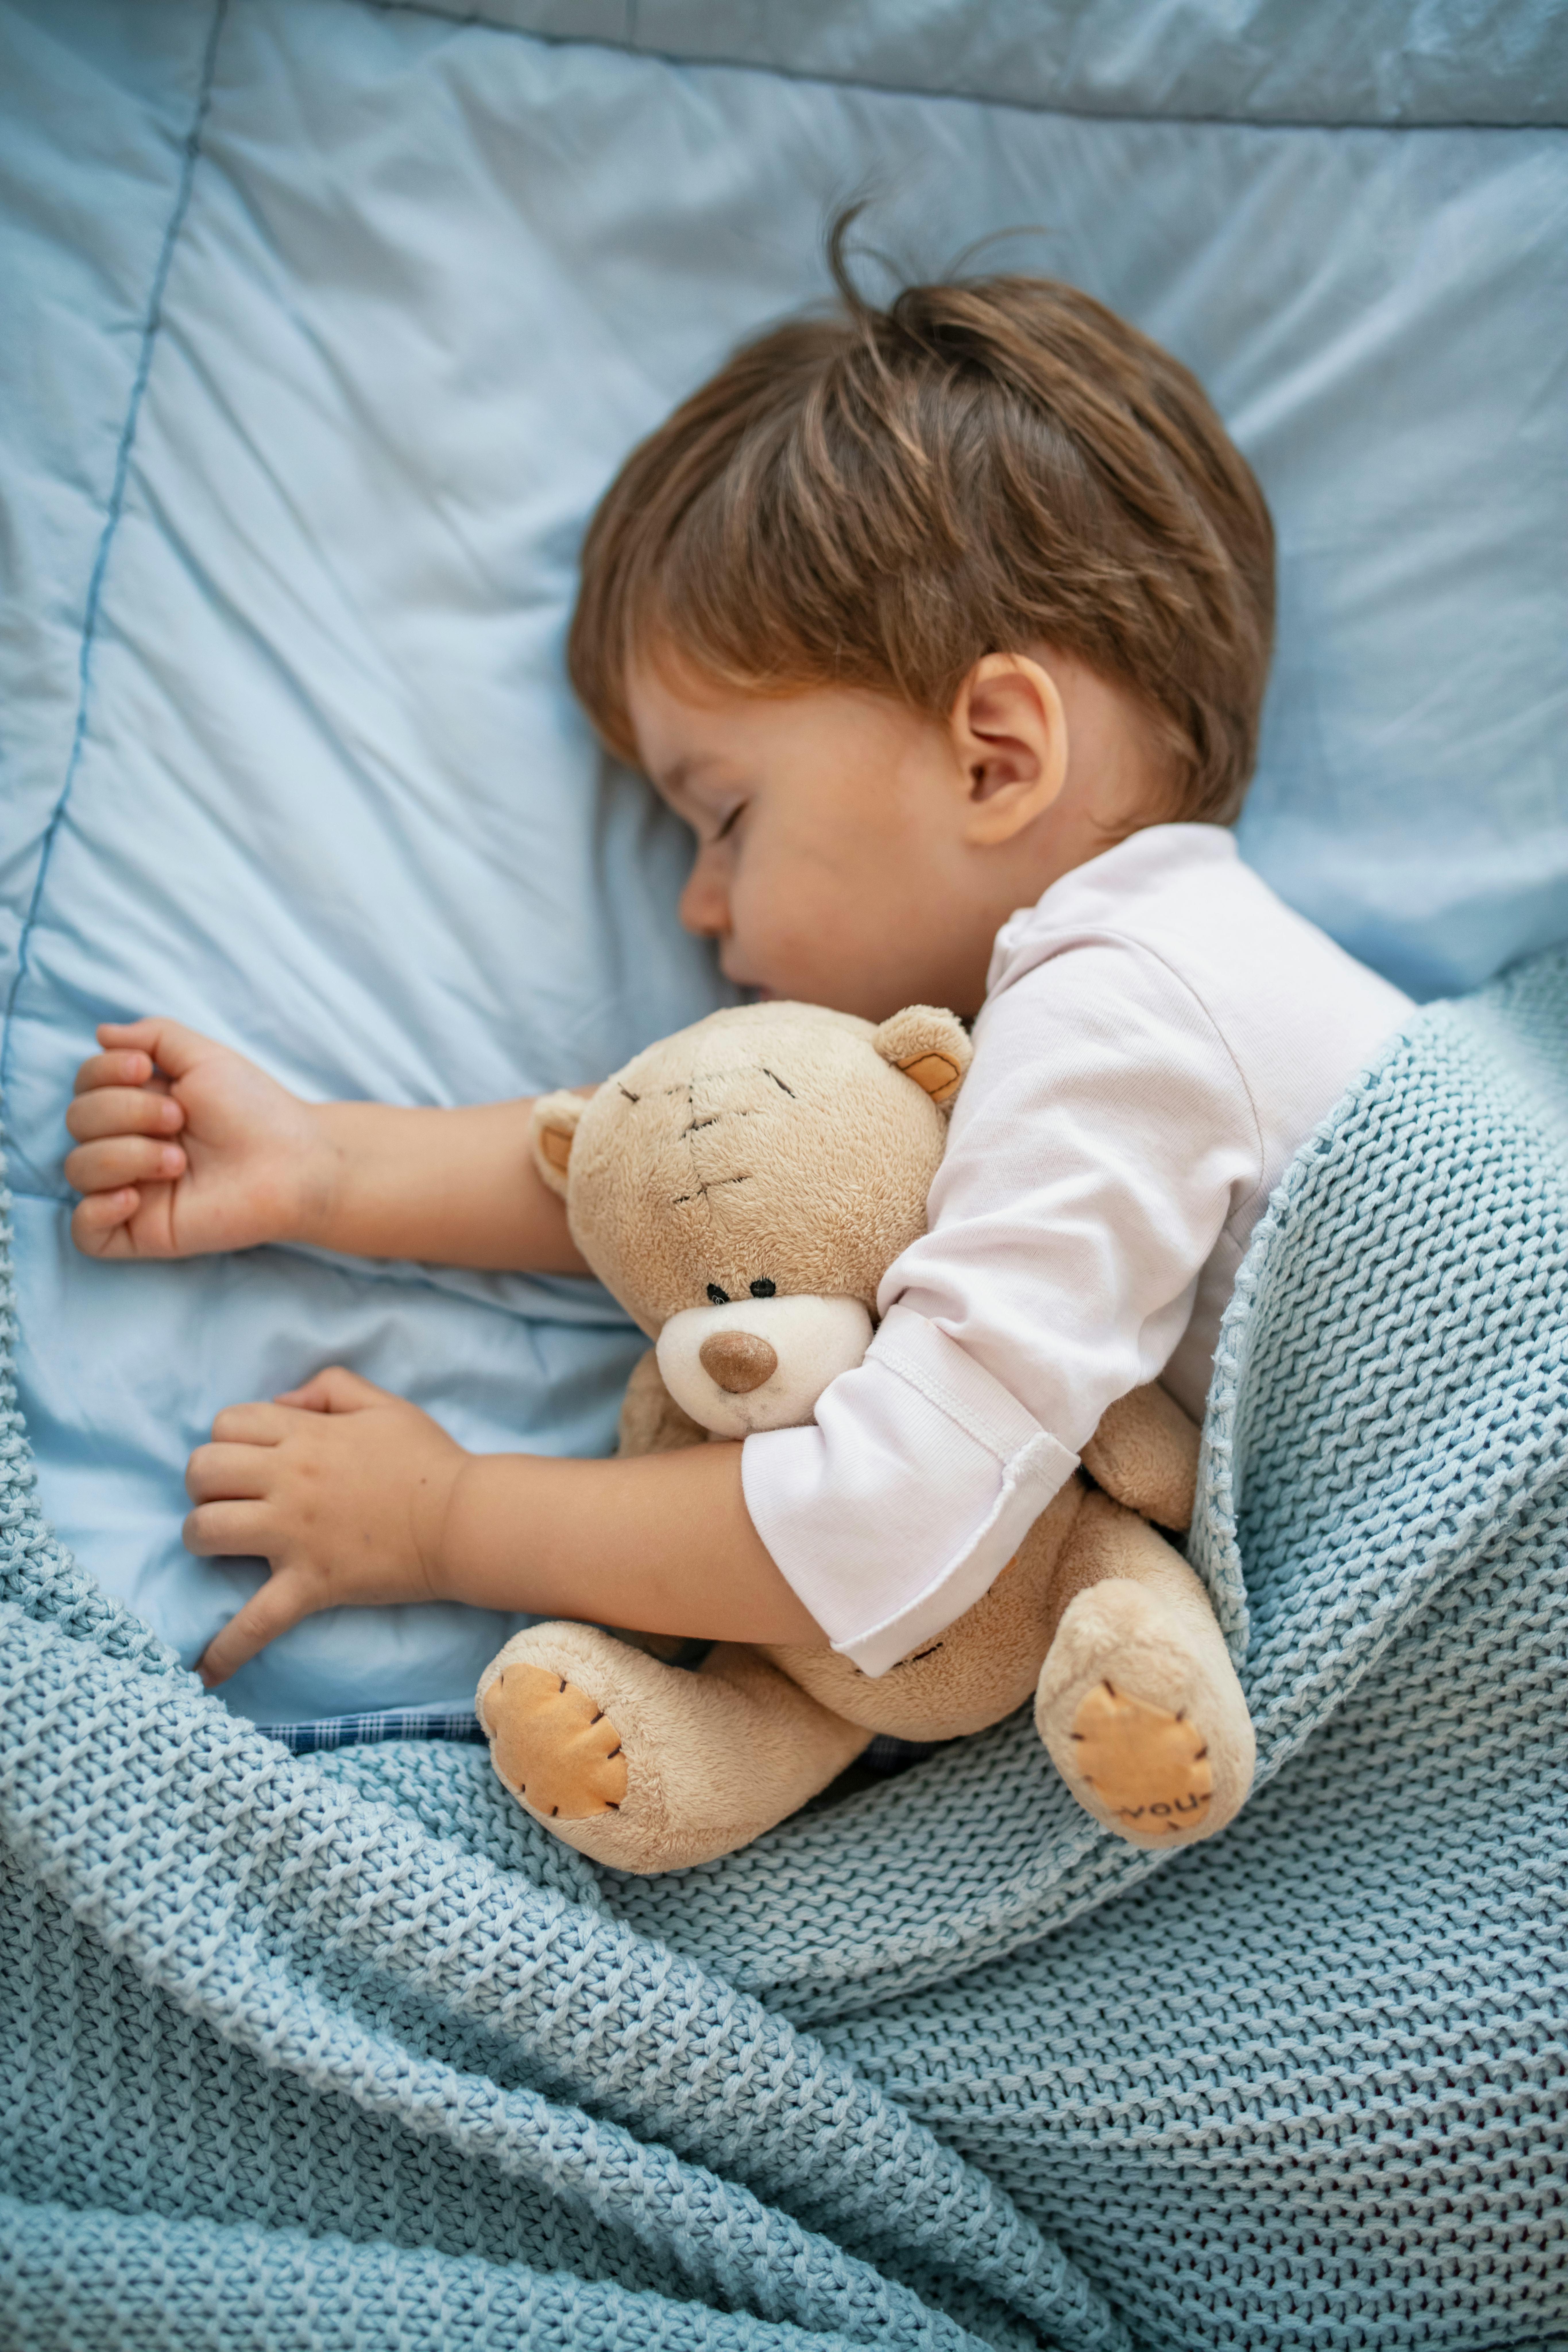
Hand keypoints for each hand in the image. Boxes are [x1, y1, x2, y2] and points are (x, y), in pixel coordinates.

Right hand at [65, 1018, 332, 1259]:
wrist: (291, 1163)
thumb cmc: (254, 1110)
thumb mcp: (204, 1056)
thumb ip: (153, 1036)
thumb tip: (102, 1033)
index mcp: (136, 1104)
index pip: (84, 1085)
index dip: (104, 1071)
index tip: (146, 1069)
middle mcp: (127, 1144)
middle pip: (77, 1120)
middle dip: (125, 1110)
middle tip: (179, 1118)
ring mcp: (129, 1188)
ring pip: (77, 1169)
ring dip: (125, 1155)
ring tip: (178, 1160)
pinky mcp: (139, 1231)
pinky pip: (83, 1230)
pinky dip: (96, 1210)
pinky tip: (134, 1197)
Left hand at [185, 1366, 466, 1684]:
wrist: (465, 1520)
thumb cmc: (429, 1460)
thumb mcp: (383, 1404)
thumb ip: (329, 1387)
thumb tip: (283, 1401)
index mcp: (306, 1435)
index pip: (227, 1424)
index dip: (228, 1439)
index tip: (248, 1459)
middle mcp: (290, 1479)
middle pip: (202, 1471)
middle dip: (204, 1484)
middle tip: (230, 1499)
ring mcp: (295, 1535)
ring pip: (205, 1530)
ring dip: (201, 1538)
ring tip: (220, 1547)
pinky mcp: (311, 1584)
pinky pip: (255, 1621)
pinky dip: (224, 1650)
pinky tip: (202, 1674)